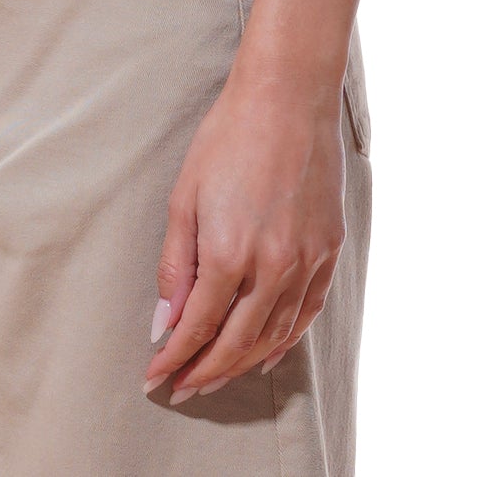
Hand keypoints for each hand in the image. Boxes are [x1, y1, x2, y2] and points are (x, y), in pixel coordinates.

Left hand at [144, 70, 347, 400]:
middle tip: (181, 388)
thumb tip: (166, 320)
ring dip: (242, 363)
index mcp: (230, 252)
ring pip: (274, 335)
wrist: (287, 98)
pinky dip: (285, 340)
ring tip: (216, 377)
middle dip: (204, 371)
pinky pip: (307, 313)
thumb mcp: (185, 196)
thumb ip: (176, 264)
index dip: (175, 357)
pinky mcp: (329, 251)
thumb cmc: (228, 137)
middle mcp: (273, 267)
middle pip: (236, 342)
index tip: (156, 374)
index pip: (198, 327)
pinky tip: (266, 352)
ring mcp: (307, 261)